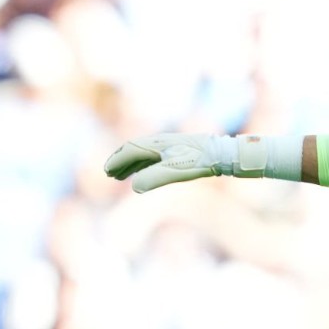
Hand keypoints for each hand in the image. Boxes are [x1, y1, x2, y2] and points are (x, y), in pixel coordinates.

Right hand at [104, 133, 233, 192]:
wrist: (221, 153)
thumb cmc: (199, 161)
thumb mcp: (175, 171)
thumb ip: (153, 178)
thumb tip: (133, 187)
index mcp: (155, 144)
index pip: (129, 150)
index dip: (117, 161)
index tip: (107, 172)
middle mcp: (159, 141)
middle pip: (133, 150)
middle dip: (119, 161)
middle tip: (109, 174)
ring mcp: (168, 145)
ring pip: (142, 153)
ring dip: (129, 164)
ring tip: (120, 176)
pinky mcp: (176, 150)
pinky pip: (152, 156)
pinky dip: (142, 164)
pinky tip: (142, 172)